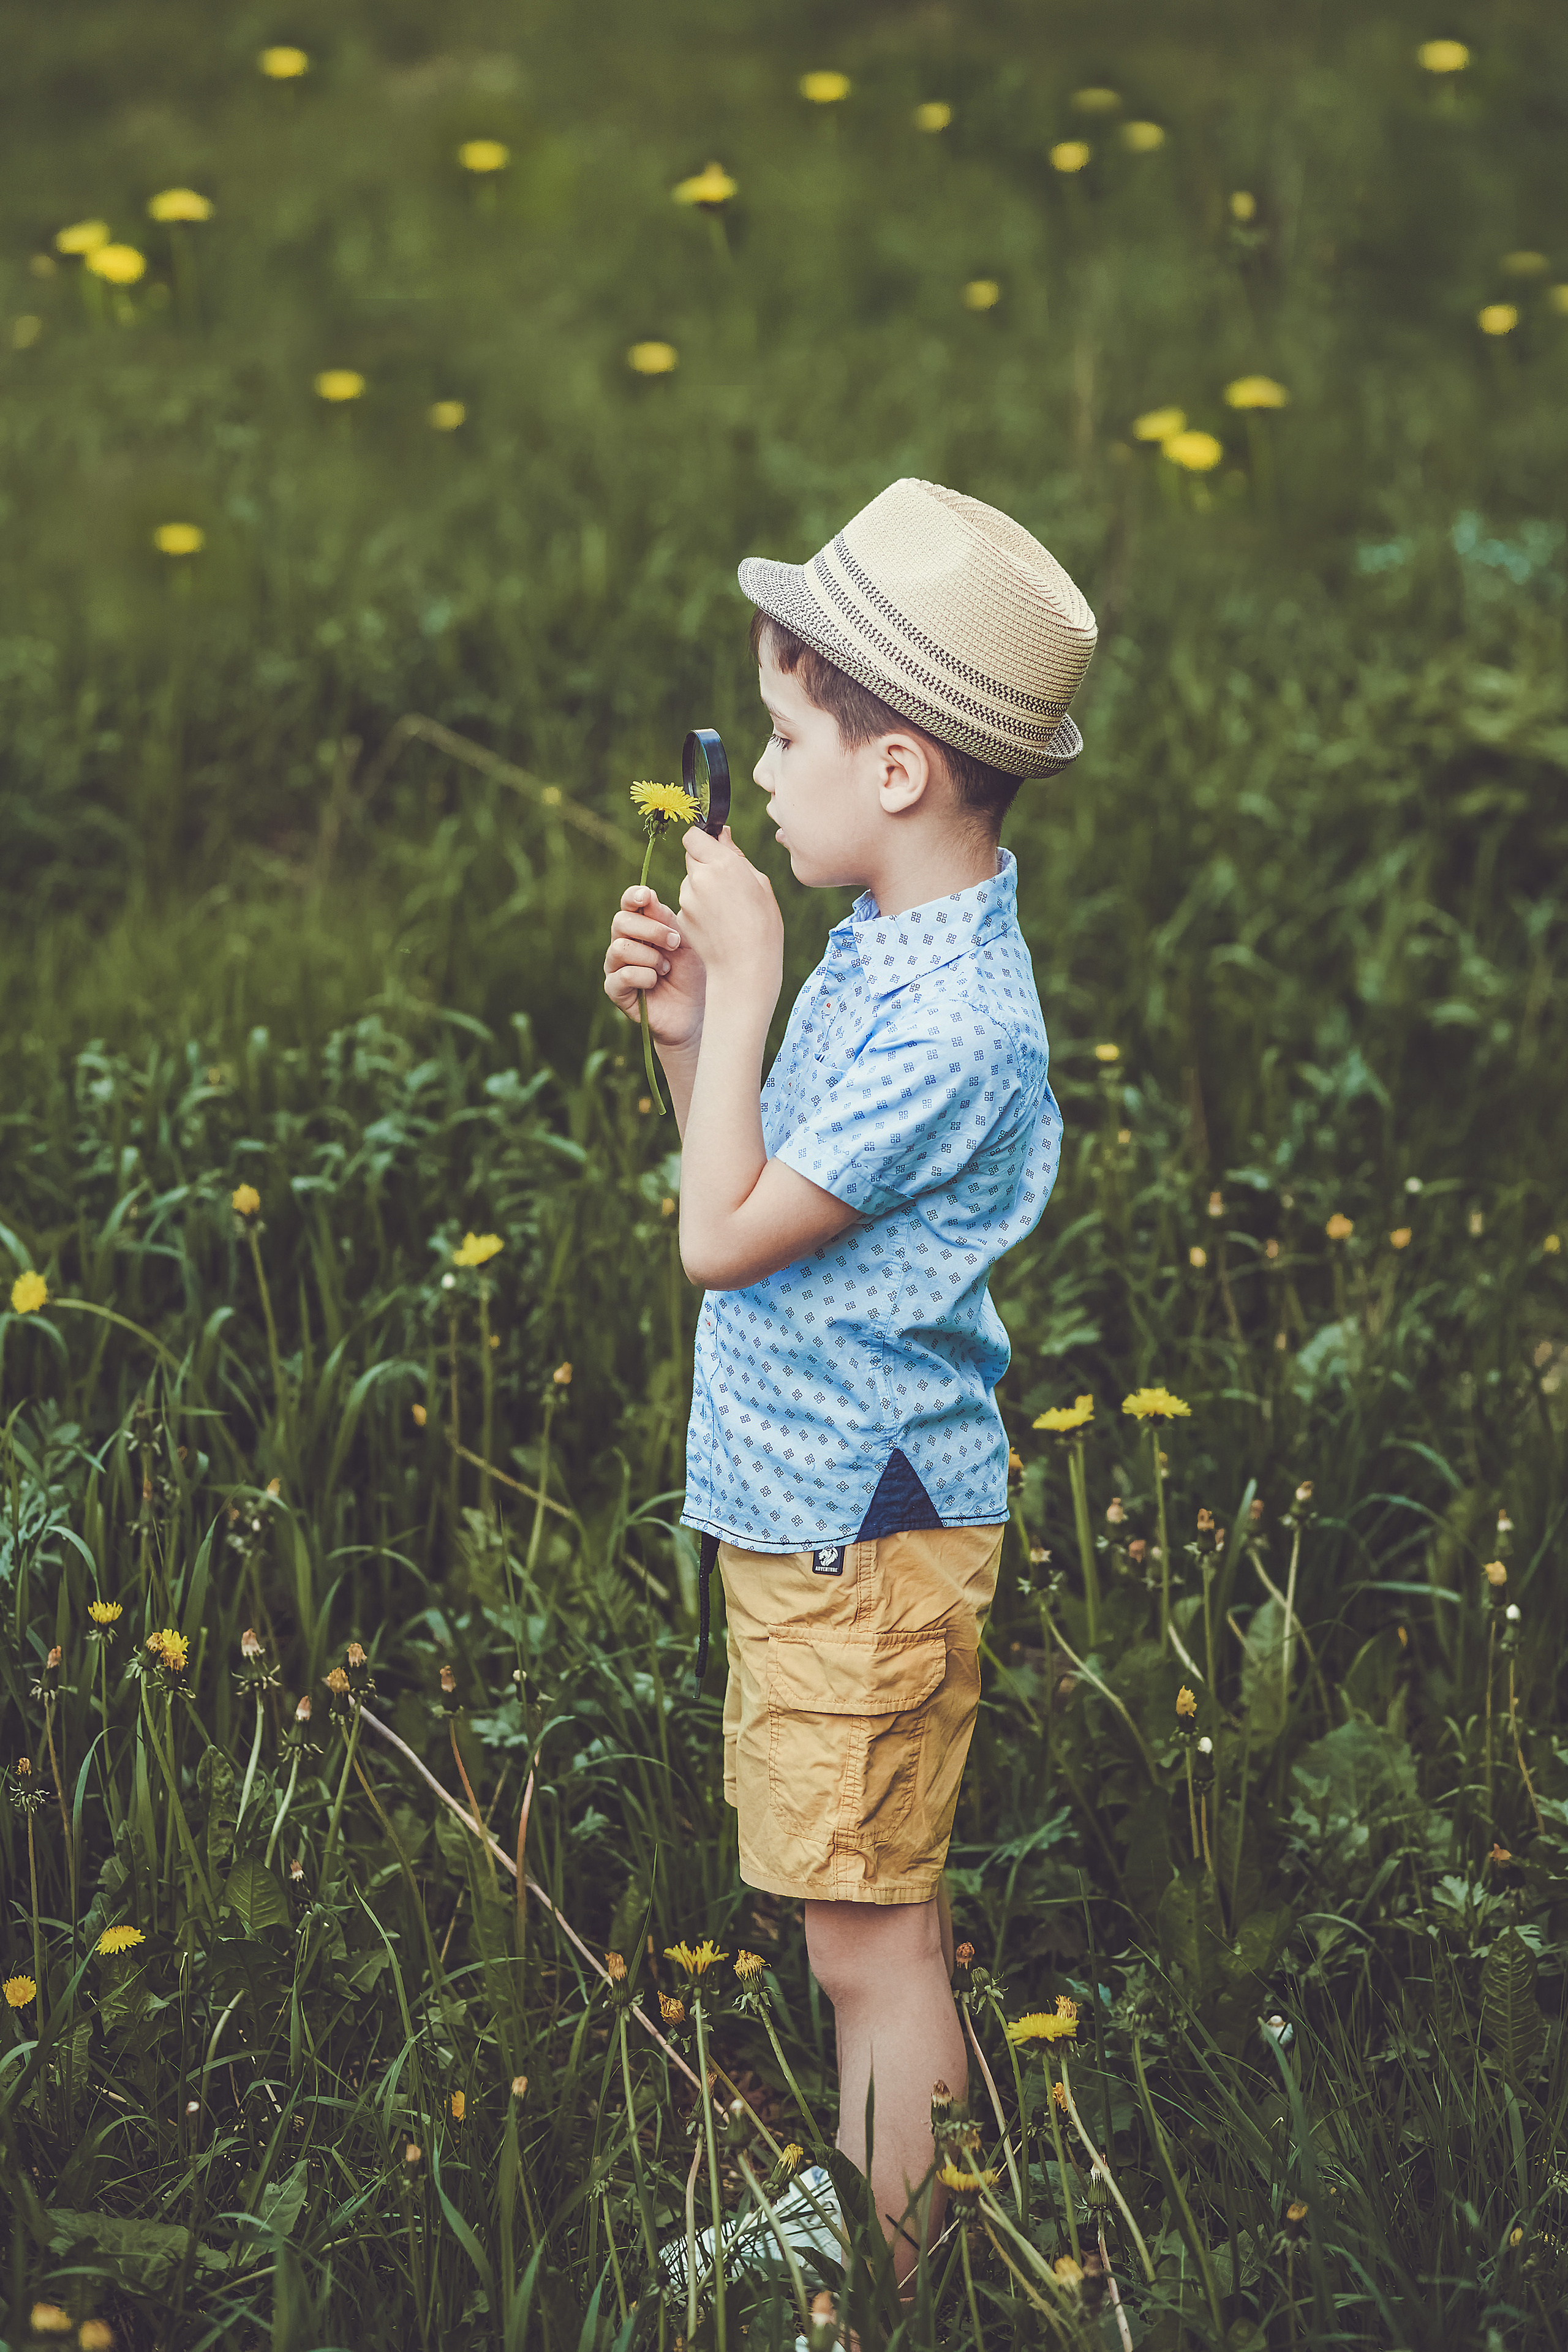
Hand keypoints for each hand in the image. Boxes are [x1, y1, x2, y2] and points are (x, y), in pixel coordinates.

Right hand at [603, 885, 706, 1052]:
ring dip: (650, 957)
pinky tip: (657, 982)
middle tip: (675, 943)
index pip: (628, 904)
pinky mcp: (616, 991)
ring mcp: (616, 968)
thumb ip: (666, 921)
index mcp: (640, 928)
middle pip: (621, 922)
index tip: (647, 896)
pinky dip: (645, 977)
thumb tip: (648, 896)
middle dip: (652, 930)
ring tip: (666, 969)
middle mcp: (623, 944)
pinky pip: (623, 975)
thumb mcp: (685, 944)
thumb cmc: (692, 975)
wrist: (695, 1013)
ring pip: (620, 949)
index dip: (633, 897)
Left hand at [676, 827, 783, 1016]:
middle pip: (692, 856)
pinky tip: (717, 923)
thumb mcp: (760, 884)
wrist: (745, 967)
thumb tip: (722, 834)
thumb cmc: (763, 924)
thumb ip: (736, 855)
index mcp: (723, 864)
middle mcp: (700, 877)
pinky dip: (698, 908)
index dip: (703, 840)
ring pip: (690, 881)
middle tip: (727, 883)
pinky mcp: (681, 916)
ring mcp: (687, 898)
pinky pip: (688, 902)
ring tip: (726, 910)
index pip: (693, 836)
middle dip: (705, 863)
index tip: (714, 848)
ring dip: (702, 887)